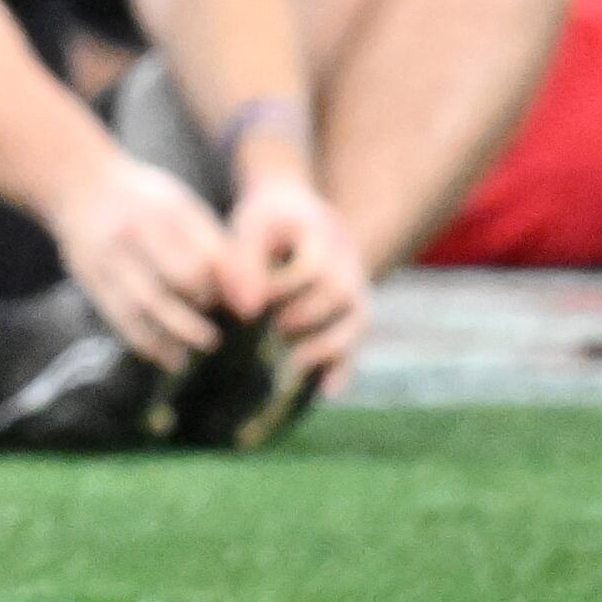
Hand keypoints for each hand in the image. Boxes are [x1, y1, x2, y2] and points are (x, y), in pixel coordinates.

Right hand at [49, 150, 228, 367]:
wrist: (78, 186)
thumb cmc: (145, 201)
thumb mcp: (183, 208)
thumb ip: (216, 250)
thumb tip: (249, 304)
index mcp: (165, 210)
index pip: (207, 255)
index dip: (227, 286)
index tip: (239, 304)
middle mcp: (134, 231)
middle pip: (180, 278)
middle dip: (205, 307)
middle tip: (217, 328)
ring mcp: (108, 255)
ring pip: (147, 305)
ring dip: (178, 334)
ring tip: (200, 348)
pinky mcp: (90, 278)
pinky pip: (120, 317)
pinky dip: (147, 342)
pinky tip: (168, 356)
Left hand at [227, 174, 368, 392]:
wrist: (294, 210)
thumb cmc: (264, 222)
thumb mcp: (249, 229)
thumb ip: (244, 263)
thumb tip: (247, 309)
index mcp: (322, 233)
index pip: (312, 265)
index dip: (282, 288)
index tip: (249, 307)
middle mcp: (348, 260)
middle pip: (341, 295)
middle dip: (307, 317)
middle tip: (274, 332)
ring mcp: (356, 285)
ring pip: (357, 319)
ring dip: (328, 345)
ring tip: (296, 363)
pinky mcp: (353, 309)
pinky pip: (356, 339)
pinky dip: (343, 365)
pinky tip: (325, 390)